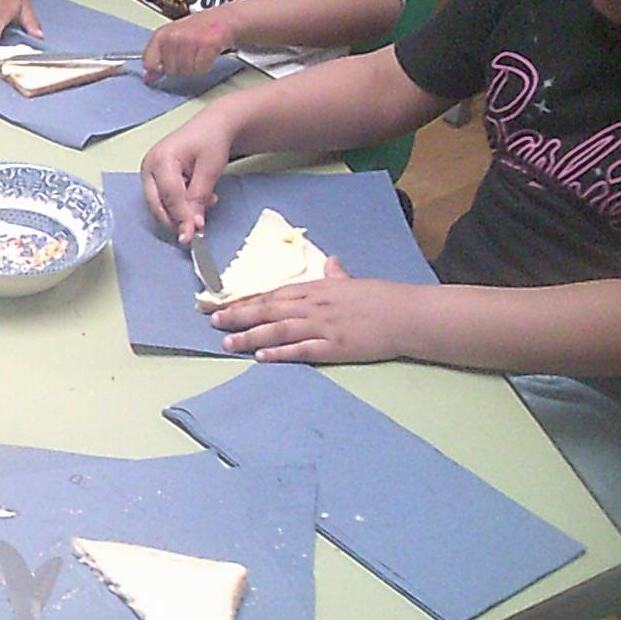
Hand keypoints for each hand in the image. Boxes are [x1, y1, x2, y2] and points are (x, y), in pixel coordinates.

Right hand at [140, 112, 236, 239]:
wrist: (213, 127)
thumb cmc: (211, 140)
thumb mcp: (210, 167)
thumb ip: (199, 196)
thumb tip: (194, 224)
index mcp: (160, 158)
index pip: (169, 195)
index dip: (182, 215)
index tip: (195, 231)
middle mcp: (149, 167)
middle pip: (157, 204)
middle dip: (176, 220)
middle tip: (195, 232)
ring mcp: (149, 174)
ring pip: (160, 205)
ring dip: (180, 213)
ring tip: (205, 204)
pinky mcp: (155, 180)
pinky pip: (164, 200)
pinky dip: (180, 207)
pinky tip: (199, 200)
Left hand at [145, 6, 239, 79]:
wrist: (224, 18)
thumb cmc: (197, 29)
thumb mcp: (173, 39)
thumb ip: (159, 57)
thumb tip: (148, 78)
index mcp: (161, 34)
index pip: (148, 62)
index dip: (158, 68)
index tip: (166, 65)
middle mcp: (174, 35)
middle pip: (171, 71)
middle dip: (181, 67)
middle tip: (190, 53)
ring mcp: (191, 39)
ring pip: (187, 71)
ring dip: (195, 66)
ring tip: (199, 52)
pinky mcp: (208, 44)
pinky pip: (201, 68)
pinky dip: (206, 65)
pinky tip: (208, 53)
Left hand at [209, 259, 422, 362]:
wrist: (406, 314)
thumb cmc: (382, 297)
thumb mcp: (355, 282)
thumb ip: (338, 276)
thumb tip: (332, 263)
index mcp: (317, 288)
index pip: (274, 294)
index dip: (248, 300)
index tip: (226, 304)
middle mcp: (315, 305)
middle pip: (269, 310)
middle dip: (239, 315)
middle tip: (214, 321)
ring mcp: (323, 326)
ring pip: (278, 330)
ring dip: (251, 336)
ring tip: (228, 342)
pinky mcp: (333, 347)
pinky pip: (301, 350)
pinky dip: (279, 353)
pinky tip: (261, 356)